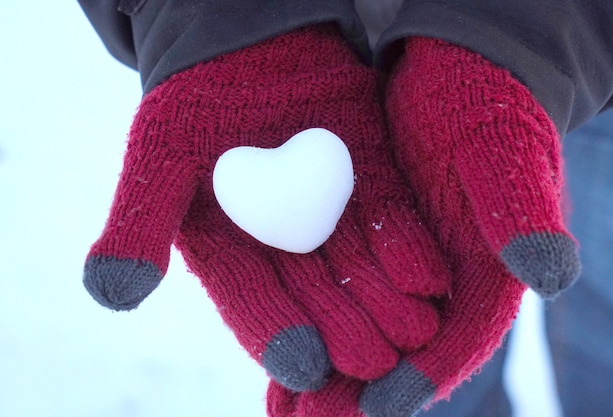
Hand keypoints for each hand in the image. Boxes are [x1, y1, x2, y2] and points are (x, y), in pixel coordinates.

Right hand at [82, 26, 450, 392]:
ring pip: (360, 264)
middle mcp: (284, 241)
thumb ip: (139, 223)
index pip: (254, 301)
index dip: (278, 334)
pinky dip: (408, 246)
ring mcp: (329, 211)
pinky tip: (430, 278)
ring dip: (387, 299)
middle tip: (373, 363)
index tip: (306, 367)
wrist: (246, 43)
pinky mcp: (368, 179)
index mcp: (232, 248)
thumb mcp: (157, 156)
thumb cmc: (193, 99)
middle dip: (346, 328)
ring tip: (416, 331)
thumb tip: (109, 294)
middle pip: (317, 293)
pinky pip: (390, 217)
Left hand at [266, 37, 580, 415]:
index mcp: (488, 270)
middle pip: (403, 353)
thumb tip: (548, 276)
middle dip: (358, 394)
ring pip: (365, 332)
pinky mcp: (366, 242)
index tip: (371, 411)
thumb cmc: (482, 102)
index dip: (418, 380)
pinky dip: (312, 323)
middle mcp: (445, 278)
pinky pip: (339, 294)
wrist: (448, 67)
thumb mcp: (500, 148)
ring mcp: (402, 265)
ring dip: (328, 372)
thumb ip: (520, 211)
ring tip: (285, 409)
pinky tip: (282, 353)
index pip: (457, 341)